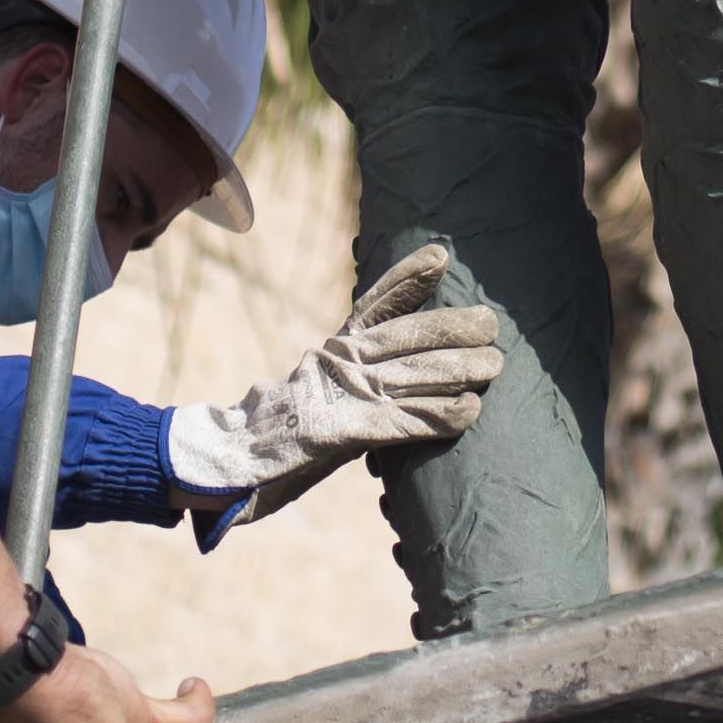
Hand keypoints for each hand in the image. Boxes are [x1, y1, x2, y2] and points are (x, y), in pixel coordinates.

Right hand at [184, 245, 509, 506]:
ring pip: (409, 375)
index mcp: (330, 352)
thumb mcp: (312, 391)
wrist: (227, 464)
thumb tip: (387, 368)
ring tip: (494, 364)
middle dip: (450, 328)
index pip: (374, 305)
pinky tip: (468, 412)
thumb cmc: (275, 435)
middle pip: (403, 337)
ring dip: (457, 370)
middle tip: (491, 322)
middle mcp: (335, 363)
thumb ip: (346, 377)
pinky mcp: (338, 432)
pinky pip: (400, 422)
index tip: (440, 257)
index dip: (407, 279)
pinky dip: (437, 417)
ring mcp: (337, 396)